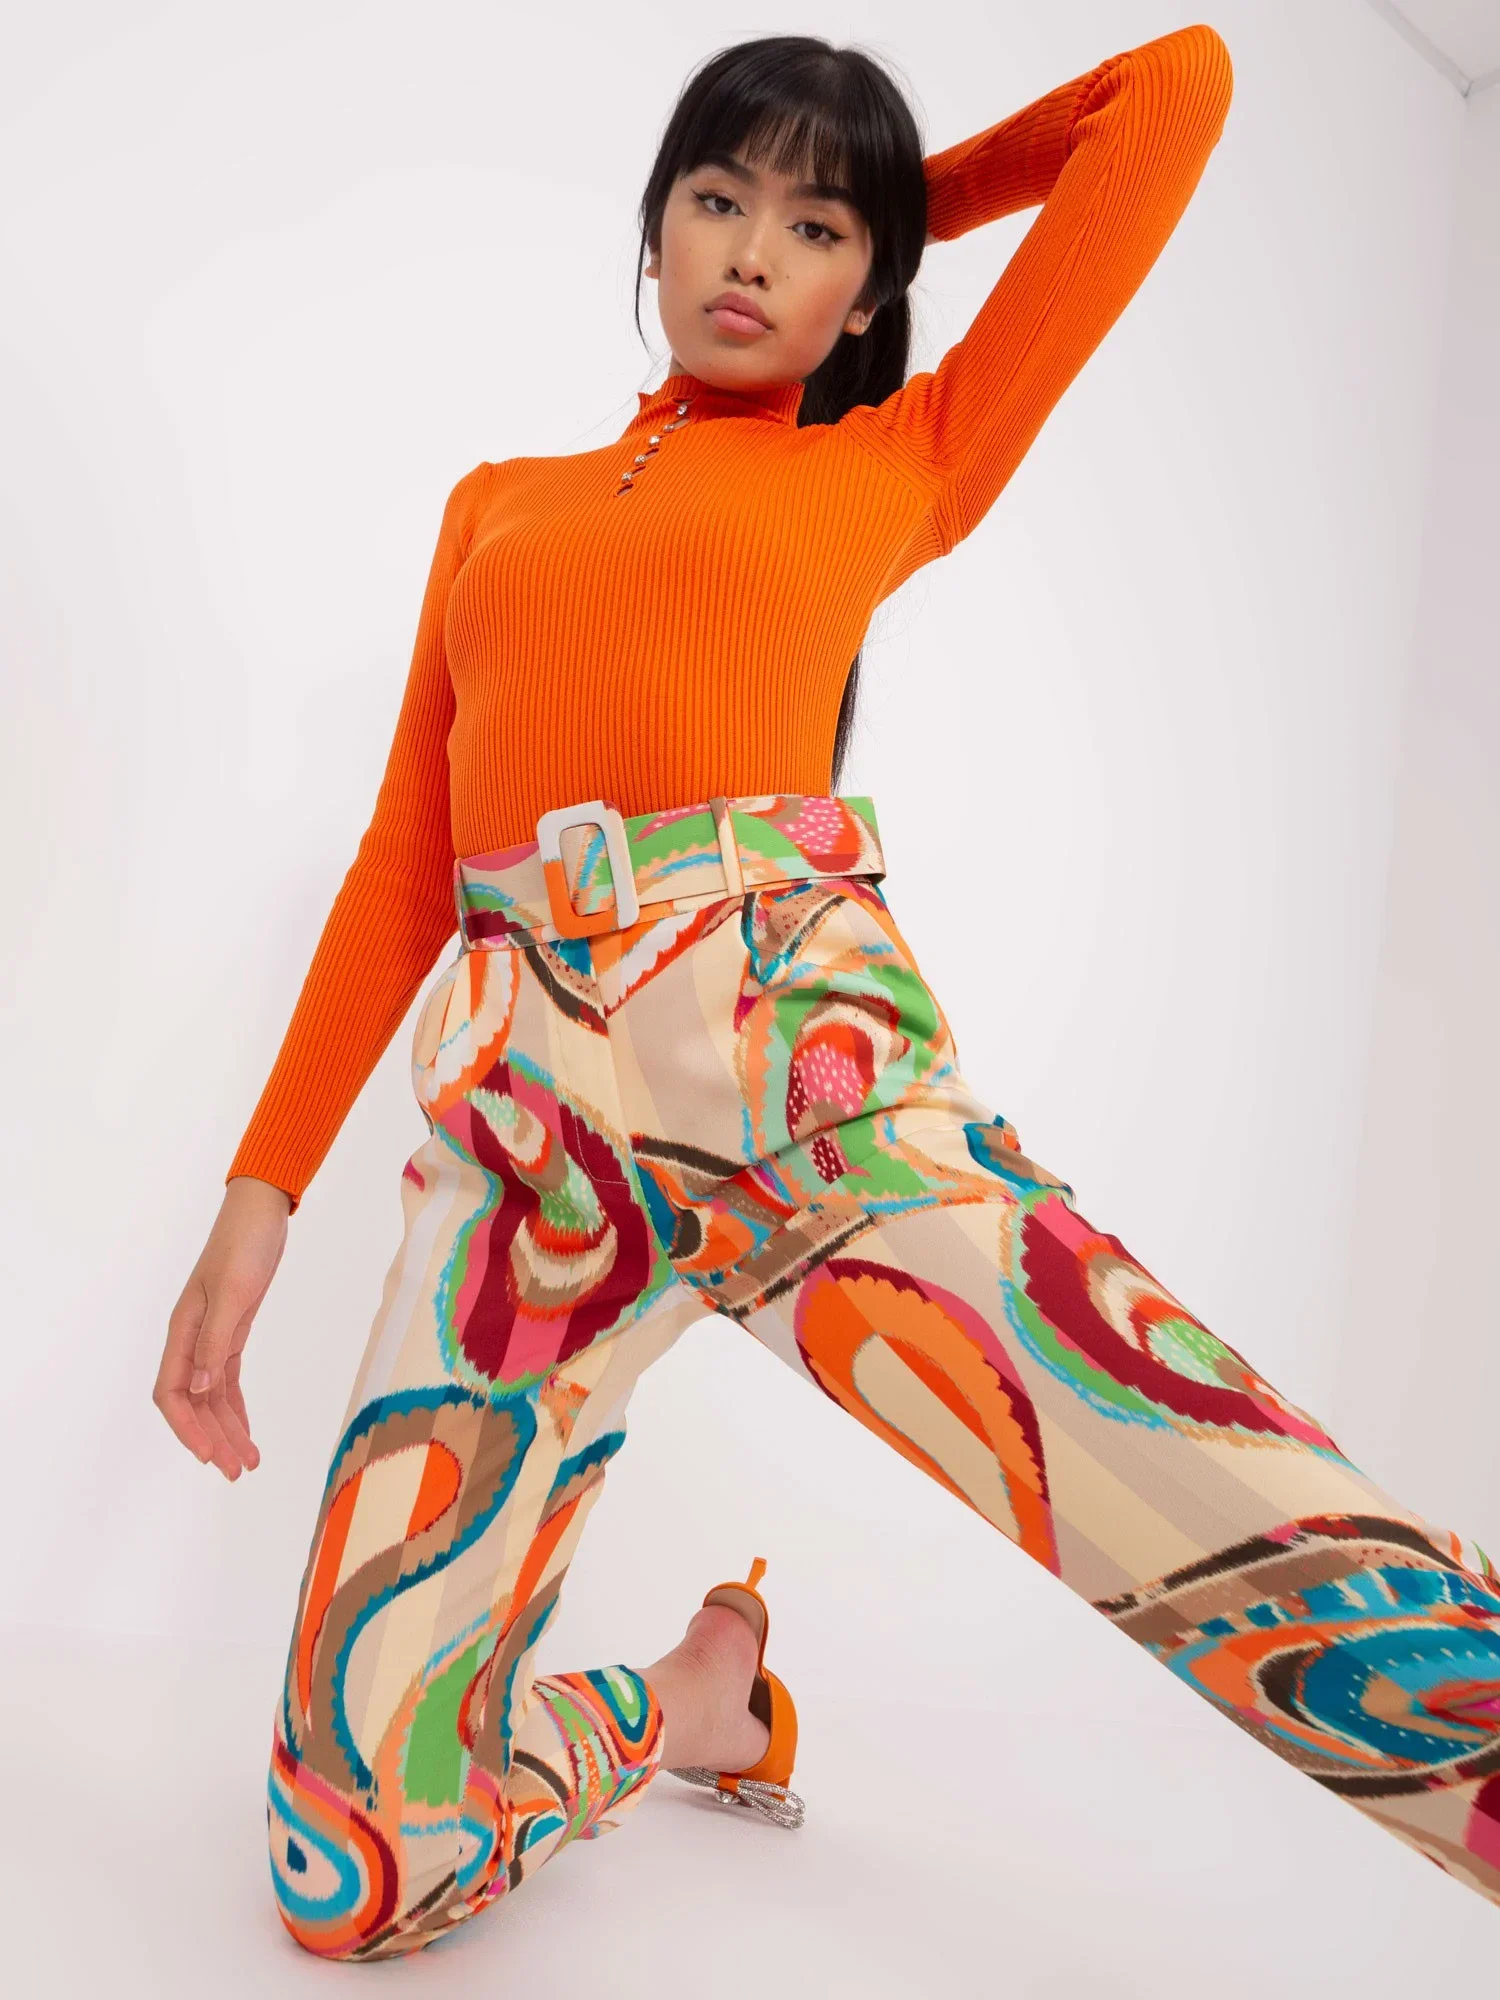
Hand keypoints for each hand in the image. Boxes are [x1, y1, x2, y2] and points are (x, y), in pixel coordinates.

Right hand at [155, 1176, 290, 1477]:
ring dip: (227, 1429)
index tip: (207, 1455)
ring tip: (247, 1462)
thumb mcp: (233, 1290)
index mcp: (184, 1330)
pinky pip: (227, 1381)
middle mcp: (192, 1338)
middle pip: (194, 1402)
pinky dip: (236, 1407)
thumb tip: (198, 1388)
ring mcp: (211, 1336)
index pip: (172, 1392)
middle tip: (236, 1472)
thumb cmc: (245, 1244)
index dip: (186, 1427)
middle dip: (212, 1439)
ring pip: (212, 1396)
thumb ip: (215, 1339)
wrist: (262, 1211)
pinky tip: (246, 1430)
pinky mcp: (232, 1331)